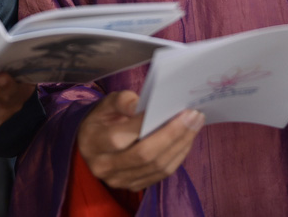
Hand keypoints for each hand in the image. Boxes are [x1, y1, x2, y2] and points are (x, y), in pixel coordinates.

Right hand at [77, 90, 204, 191]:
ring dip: (180, 145)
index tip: (174, 107)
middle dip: (173, 134)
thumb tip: (140, 105)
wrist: (92, 143)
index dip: (151, 122)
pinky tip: (187, 139)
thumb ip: (122, 101)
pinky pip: (161, 174)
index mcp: (94, 142)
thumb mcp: (106, 104)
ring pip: (157, 167)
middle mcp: (104, 166)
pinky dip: (177, 156)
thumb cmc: (102, 119)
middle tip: (193, 116)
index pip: (125, 135)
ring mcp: (119, 180)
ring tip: (195, 124)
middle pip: (145, 154)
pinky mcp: (133, 186)